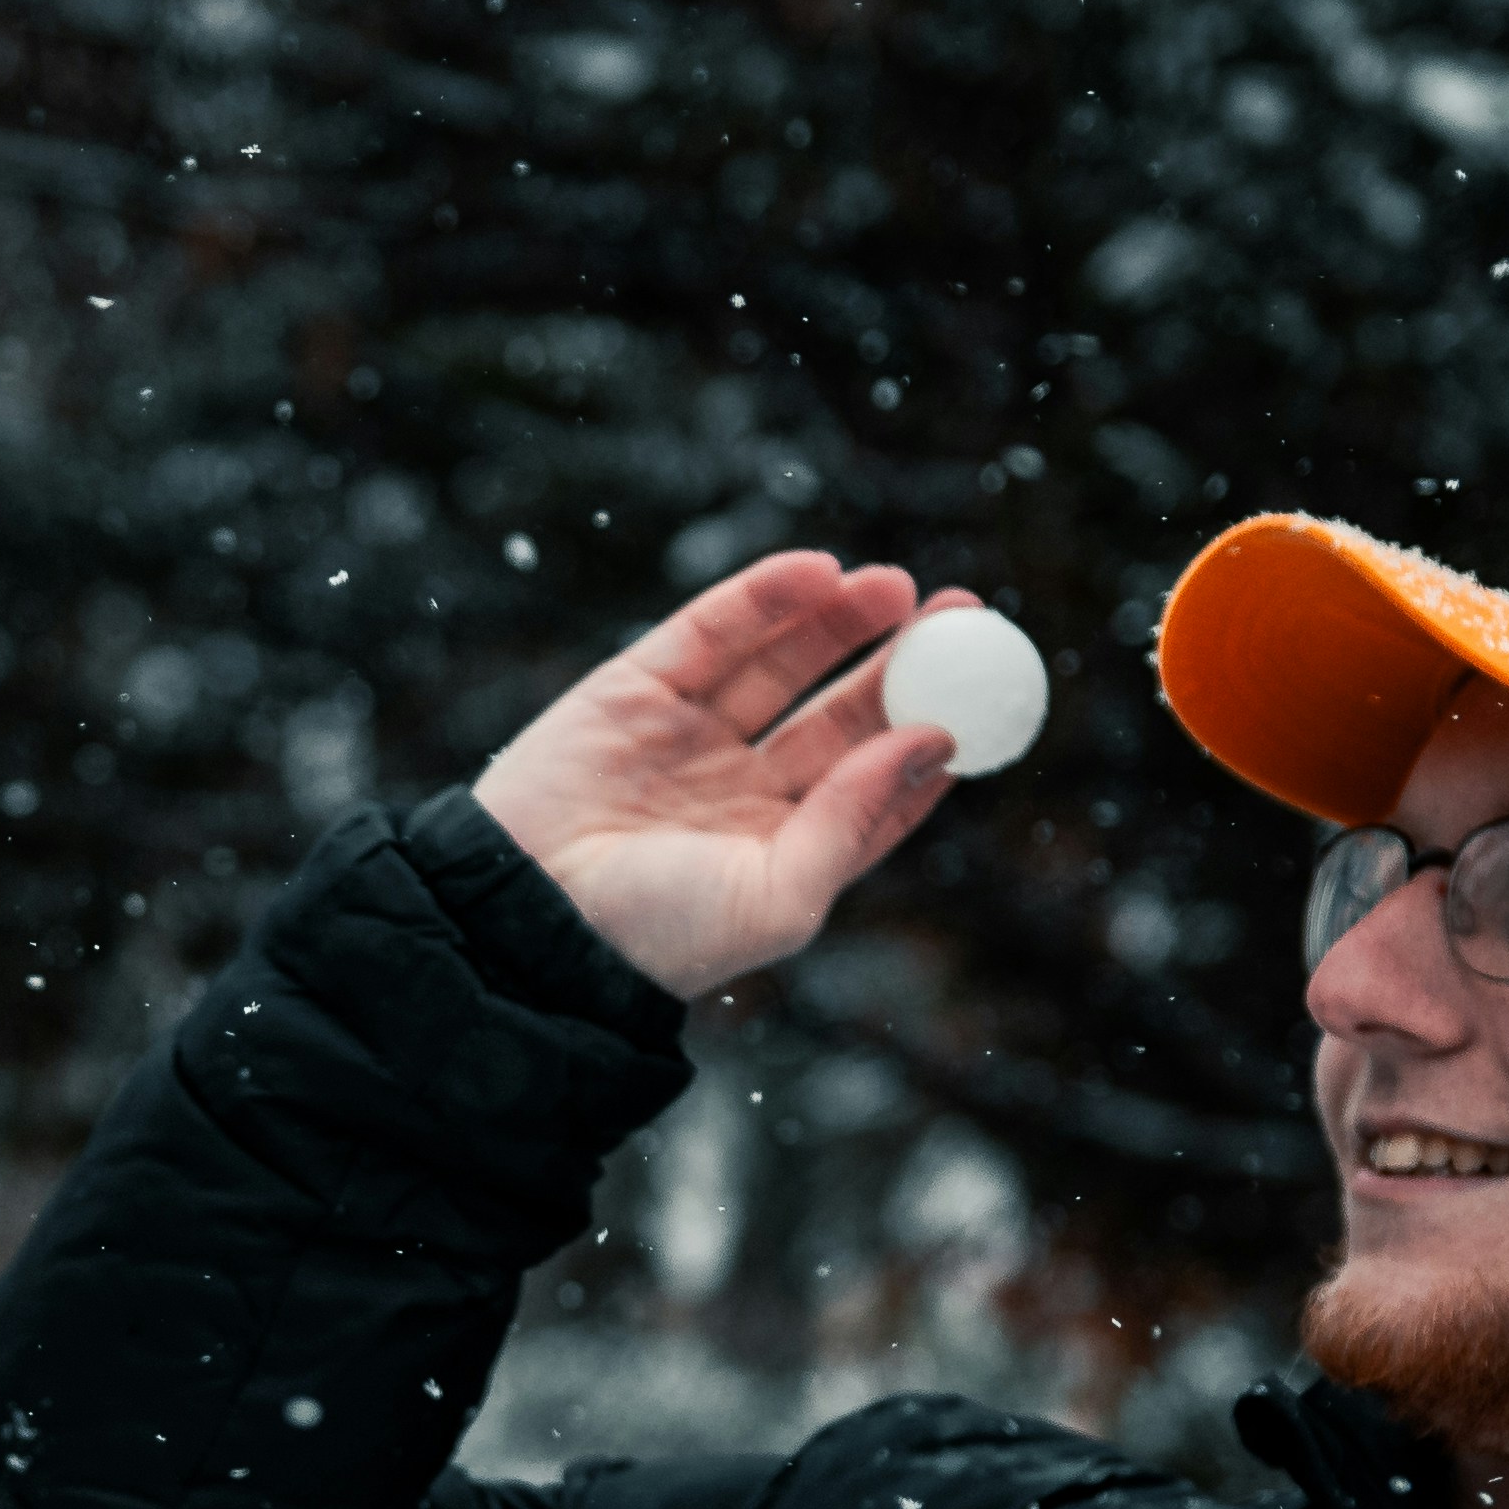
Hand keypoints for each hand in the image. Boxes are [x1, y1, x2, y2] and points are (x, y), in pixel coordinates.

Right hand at [470, 554, 969, 998]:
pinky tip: (821, 575)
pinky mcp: (635, 689)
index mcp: (781, 851)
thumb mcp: (776, 898)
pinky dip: (765, 598)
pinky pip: (711, 632)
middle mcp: (740, 791)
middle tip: (962, 614)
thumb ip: (852, 822)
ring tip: (900, 588)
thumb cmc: (653, 934)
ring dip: (842, 622)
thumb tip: (930, 742)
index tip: (985, 694)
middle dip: (903, 664)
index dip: (930, 737)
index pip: (873, 786)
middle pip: (839, 714)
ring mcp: (688, 736)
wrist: (523, 917)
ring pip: (782, 663)